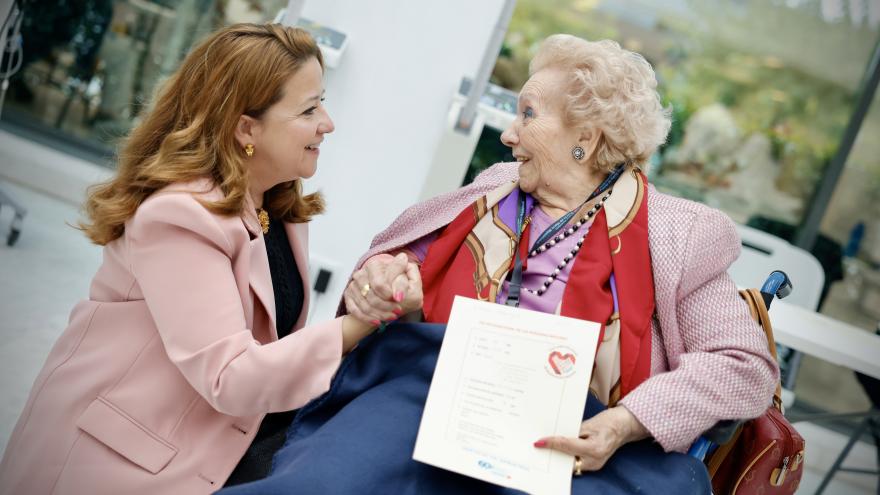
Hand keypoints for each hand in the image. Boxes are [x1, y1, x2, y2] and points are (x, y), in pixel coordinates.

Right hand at [344, 253, 419, 323]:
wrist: (383, 288)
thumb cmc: (395, 280)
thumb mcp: (404, 272)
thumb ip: (403, 268)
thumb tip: (403, 259)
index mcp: (374, 265)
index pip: (378, 283)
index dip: (389, 294)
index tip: (399, 299)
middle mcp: (360, 274)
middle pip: (371, 296)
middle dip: (386, 306)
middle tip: (398, 311)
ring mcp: (353, 286)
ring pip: (364, 306)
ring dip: (380, 314)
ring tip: (392, 317)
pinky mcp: (349, 297)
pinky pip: (355, 311)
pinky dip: (367, 318)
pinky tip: (378, 322)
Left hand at [533, 406, 648, 472]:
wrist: (624, 426)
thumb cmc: (609, 421)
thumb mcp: (589, 423)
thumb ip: (572, 432)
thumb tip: (556, 436)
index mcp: (595, 448)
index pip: (567, 446)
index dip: (552, 443)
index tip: (539, 442)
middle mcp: (595, 460)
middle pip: (567, 461)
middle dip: (554, 454)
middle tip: (541, 446)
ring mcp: (595, 465)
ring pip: (571, 464)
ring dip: (560, 456)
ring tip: (548, 447)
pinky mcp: (594, 464)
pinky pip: (576, 463)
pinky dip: (568, 456)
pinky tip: (560, 450)